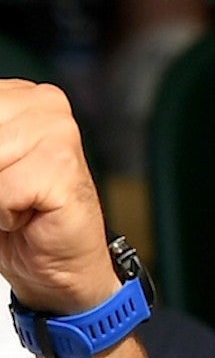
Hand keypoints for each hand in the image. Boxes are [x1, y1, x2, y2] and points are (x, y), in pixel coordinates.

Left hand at [0, 82, 118, 314]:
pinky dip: (4, 213)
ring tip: (12, 200)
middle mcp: (43, 103)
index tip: (0, 174)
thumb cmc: (17, 214)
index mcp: (17, 95)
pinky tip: (25, 213)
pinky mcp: (65, 167)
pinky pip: (4, 191)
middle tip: (5, 188)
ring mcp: (59, 132)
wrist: (60, 262)